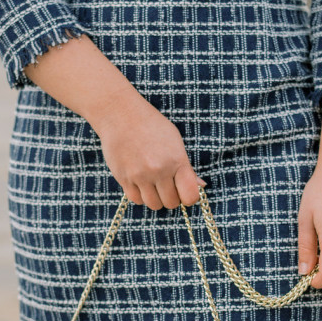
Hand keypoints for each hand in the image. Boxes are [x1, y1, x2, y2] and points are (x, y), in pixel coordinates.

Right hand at [95, 95, 205, 209]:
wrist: (121, 115)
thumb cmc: (152, 126)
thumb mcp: (175, 141)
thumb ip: (186, 167)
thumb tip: (201, 186)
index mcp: (177, 160)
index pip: (190, 196)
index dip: (189, 197)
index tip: (185, 191)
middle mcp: (159, 170)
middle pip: (171, 203)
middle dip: (172, 197)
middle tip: (168, 186)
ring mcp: (140, 176)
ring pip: (154, 205)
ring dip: (156, 198)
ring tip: (154, 184)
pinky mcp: (124, 178)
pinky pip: (136, 199)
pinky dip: (141, 195)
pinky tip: (141, 183)